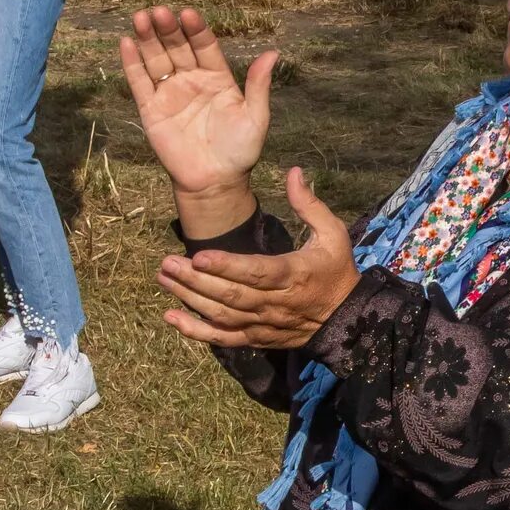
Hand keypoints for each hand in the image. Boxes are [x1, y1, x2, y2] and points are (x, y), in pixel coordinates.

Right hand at [119, 5, 275, 202]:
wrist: (215, 183)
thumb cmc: (239, 151)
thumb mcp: (255, 117)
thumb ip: (259, 86)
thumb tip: (273, 53)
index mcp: (217, 77)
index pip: (205, 46)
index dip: (196, 30)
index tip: (188, 14)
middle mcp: (191, 80)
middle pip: (177, 47)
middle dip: (168, 29)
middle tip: (159, 11)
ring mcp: (169, 93)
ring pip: (156, 59)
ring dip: (148, 39)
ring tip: (141, 17)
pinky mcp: (151, 109)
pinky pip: (139, 83)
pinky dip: (132, 63)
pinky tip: (127, 42)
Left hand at [156, 167, 359, 348]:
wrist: (345, 318)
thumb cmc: (336, 270)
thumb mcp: (333, 233)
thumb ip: (309, 204)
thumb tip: (293, 172)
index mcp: (293, 275)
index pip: (256, 272)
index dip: (226, 266)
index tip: (199, 256)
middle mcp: (275, 303)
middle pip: (231, 295)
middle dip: (195, 281)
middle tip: (167, 264)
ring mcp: (264, 323)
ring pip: (222, 315)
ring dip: (190, 299)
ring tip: (163, 280)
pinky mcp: (257, 337)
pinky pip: (224, 338)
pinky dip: (197, 331)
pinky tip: (172, 318)